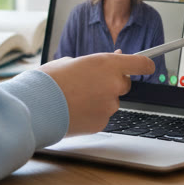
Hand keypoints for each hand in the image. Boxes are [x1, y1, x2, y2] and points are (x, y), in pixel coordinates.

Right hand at [39, 51, 156, 134]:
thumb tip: (107, 64)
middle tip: (91, 82)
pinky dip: (91, 113)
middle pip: (124, 84)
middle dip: (112, 83)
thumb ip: (94, 64)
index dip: (145, 64)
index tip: (146, 66)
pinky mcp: (102, 123)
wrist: (37, 106)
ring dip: (99, 99)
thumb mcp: (71, 61)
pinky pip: (101, 115)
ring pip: (110, 101)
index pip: (141, 64)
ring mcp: (109, 106)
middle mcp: (113, 84)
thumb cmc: (49, 80)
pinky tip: (74, 110)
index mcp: (107, 64)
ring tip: (74, 97)